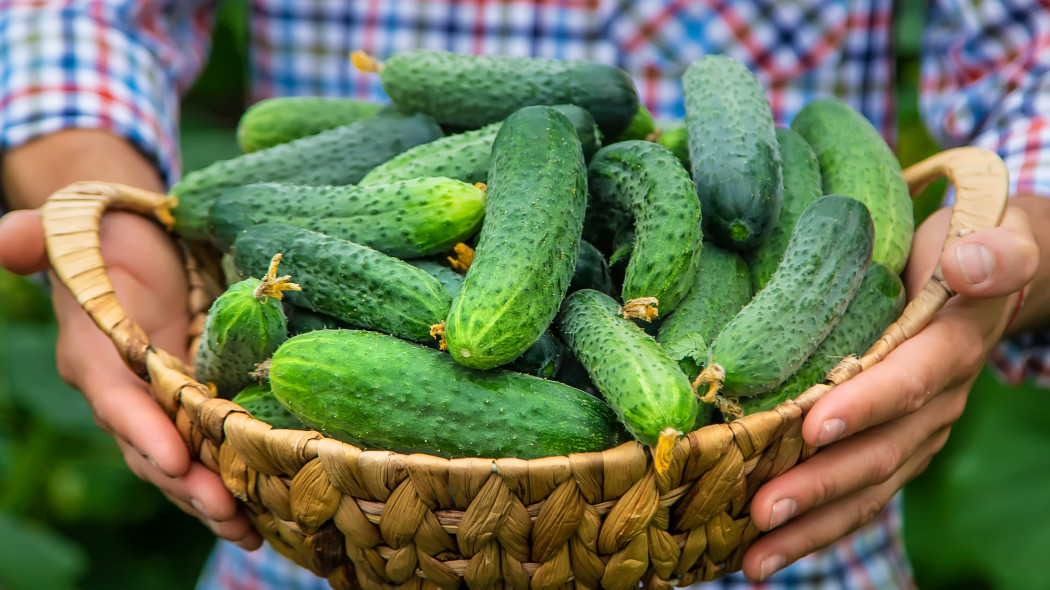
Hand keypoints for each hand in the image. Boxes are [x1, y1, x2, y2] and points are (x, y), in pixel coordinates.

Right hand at [0, 206, 260, 550]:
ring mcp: (161, 403)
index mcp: (94, 355)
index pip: (116, 399)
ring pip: (182, 463)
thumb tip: (4, 244)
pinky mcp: (196, 406)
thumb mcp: (74, 225)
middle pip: (152, 446)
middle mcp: (124, 391)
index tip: (174, 458)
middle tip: (229, 511)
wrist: (139, 241)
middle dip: (187, 483)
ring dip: (213, 499)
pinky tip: (265, 516)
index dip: (142, 429)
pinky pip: (209, 452)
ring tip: (250, 531)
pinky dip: (234, 484)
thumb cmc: (108, 232)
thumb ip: (37, 239)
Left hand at [739, 199, 1040, 581]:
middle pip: (881, 452)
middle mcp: (938, 403)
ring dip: (811, 525)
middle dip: (822, 485)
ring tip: (755, 558)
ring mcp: (916, 434)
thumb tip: (971, 266)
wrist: (981, 277)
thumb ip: (991, 250)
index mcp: (951, 347)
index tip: (814, 426)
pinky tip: (765, 549)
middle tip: (763, 510)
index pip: (909, 380)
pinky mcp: (894, 447)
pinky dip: (815, 525)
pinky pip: (858, 494)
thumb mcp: (987, 232)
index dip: (866, 405)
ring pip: (866, 488)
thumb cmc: (964, 246)